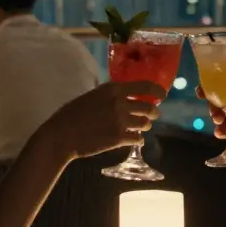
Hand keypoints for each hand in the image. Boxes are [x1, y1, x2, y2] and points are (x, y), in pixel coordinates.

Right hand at [39, 80, 164, 159]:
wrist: (62, 135)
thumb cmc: (72, 114)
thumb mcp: (92, 95)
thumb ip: (109, 95)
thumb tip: (123, 95)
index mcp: (113, 89)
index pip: (145, 86)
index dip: (158, 90)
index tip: (162, 95)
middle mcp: (120, 103)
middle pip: (149, 107)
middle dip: (153, 112)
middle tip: (152, 115)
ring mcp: (121, 121)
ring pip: (145, 124)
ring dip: (145, 126)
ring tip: (141, 127)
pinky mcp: (119, 138)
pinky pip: (138, 139)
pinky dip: (138, 139)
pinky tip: (134, 140)